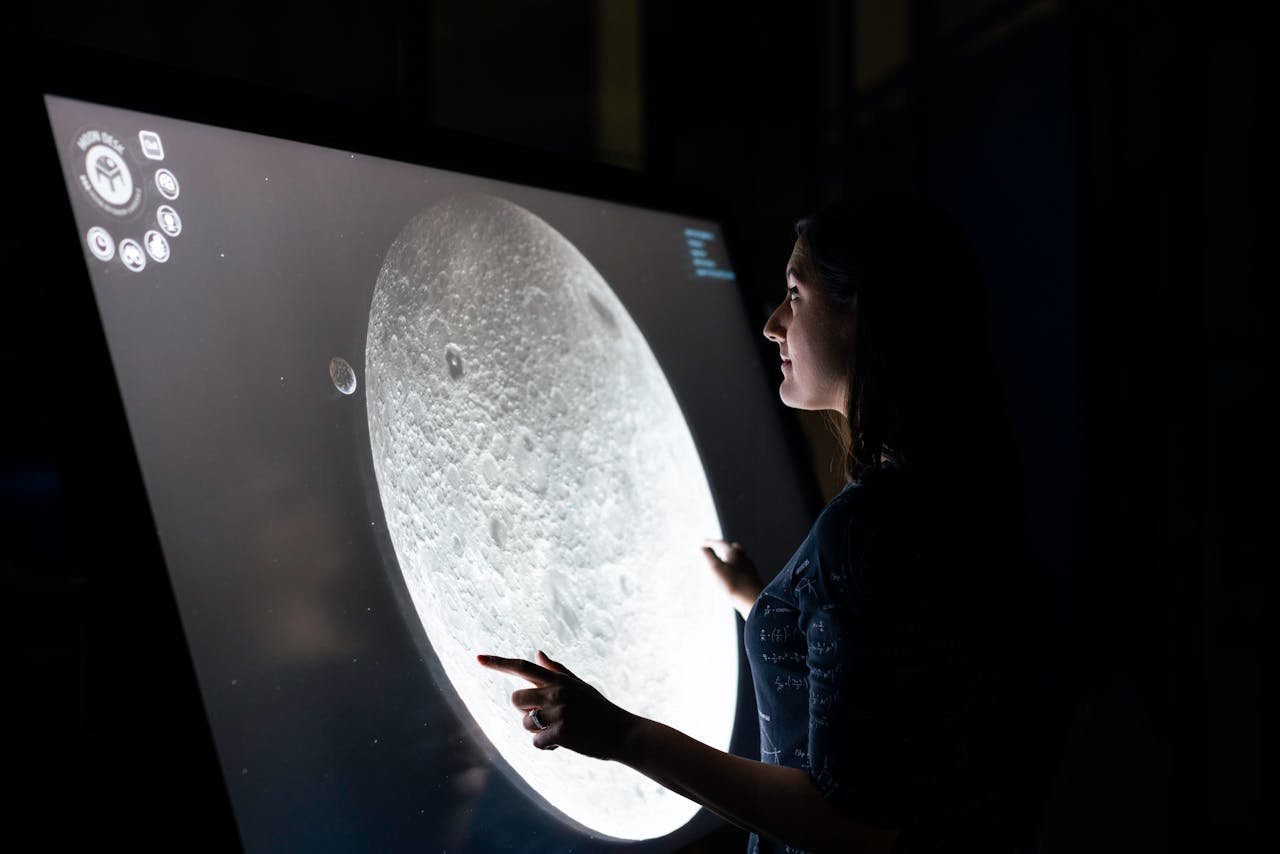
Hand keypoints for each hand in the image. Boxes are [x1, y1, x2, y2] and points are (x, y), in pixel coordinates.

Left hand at [476, 650, 637, 759]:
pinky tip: (566, 743)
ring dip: (538, 732)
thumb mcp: (580, 686)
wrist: (623, 733)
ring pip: (525, 723)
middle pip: (516, 699)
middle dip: (526, 711)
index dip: (498, 663)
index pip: (522, 667)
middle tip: (548, 717)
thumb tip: (537, 653)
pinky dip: (547, 746)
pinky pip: (536, 742)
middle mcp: (557, 692)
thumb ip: (557, 671)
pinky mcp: (561, 732)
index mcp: (559, 679)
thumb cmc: (600, 710)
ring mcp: (559, 711)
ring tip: (562, 731)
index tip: (477, 658)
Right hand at [702, 538, 763, 617]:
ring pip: (739, 557)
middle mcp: (743, 557)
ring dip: (729, 557)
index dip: (710, 542)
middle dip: (722, 547)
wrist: (753, 600)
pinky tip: (733, 574)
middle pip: (732, 548)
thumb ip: (708, 556)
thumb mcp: (715, 568)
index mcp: (734, 553)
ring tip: (722, 561)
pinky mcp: (752, 578)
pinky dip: (735, 566)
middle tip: (715, 548)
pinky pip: (742, 567)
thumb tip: (702, 548)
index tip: (702, 543)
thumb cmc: (733, 584)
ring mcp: (749, 567)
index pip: (720, 543)